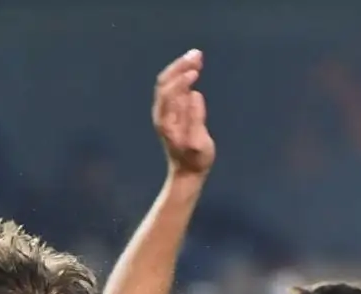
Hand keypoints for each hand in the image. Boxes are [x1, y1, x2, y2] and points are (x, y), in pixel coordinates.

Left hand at [153, 50, 215, 176]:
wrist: (187, 172)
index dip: (180, 81)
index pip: (167, 93)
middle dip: (180, 67)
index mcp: (165, 121)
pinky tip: (195, 66)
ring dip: (182, 67)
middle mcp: (162, 113)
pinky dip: (183, 74)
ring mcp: (166, 111)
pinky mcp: (173, 110)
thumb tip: (194, 95)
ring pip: (169, 82)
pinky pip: (174, 87)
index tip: (195, 72)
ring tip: (198, 55)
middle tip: (197, 54)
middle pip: (165, 83)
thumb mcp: (198, 144)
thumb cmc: (195, 160)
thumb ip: (195, 120)